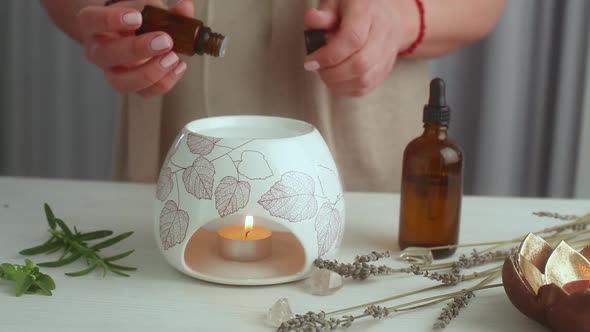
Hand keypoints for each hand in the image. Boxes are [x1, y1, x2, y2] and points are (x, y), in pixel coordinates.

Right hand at [77, 0, 193, 96]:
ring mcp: (112, 72)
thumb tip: (185, 8)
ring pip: (122, 82)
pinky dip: (165, 82)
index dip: (112, 20)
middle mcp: (98, 51)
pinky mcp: (131, 86)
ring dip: (150, 72)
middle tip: (164, 40)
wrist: (130, 35)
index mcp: (93, 24)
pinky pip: (144, 92)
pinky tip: (179, 66)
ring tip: (172, 58)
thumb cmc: (135, 18)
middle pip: (108, 54)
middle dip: (138, 49)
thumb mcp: (146, 8)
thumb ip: (165, 10)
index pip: (92, 21)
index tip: (137, 18)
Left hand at [303, 0, 418, 96]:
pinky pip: (366, 87)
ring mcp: (387, 53)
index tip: (311, 61)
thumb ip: (324, 12)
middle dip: (331, 73)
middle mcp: (382, 33)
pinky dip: (346, 89)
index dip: (329, 55)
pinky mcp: (385, 69)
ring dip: (338, 83)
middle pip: (360, 63)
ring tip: (325, 73)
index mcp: (368, 12)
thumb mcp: (337, 1)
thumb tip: (312, 20)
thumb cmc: (358, 7)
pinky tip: (335, 80)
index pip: (352, 39)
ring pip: (364, 80)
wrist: (389, 14)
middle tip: (316, 68)